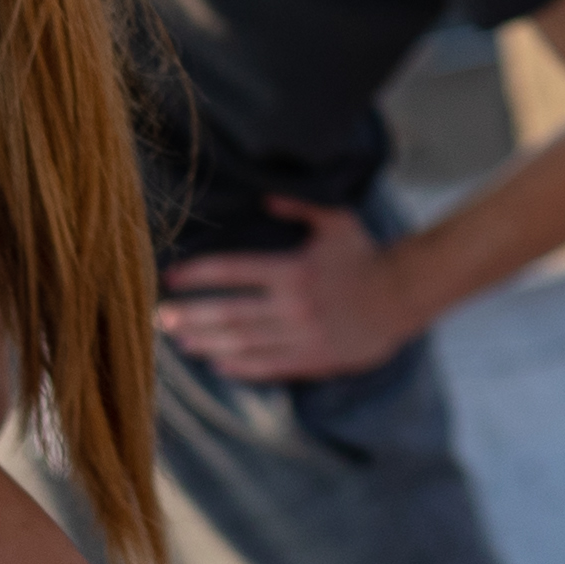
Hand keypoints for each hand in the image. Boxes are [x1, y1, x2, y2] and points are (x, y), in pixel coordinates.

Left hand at [153, 196, 420, 381]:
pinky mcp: (314, 360)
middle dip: (191, 315)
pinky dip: (239, 367)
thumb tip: (263, 196)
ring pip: (243, 343)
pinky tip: (216, 363)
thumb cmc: (365, 255)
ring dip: (207, 342)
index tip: (171, 278)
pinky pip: (269, 367)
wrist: (403, 295)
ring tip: (181, 340)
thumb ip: (298, 206)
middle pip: (228, 313)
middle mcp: (293, 306)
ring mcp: (302, 337)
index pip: (232, 272)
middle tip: (161, 317)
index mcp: (293, 270)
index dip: (198, 275)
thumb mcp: (336, 220)